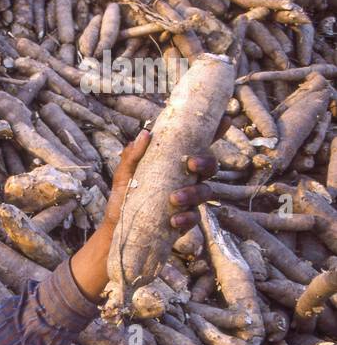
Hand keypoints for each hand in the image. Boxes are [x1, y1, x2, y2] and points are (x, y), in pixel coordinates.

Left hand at [103, 129, 218, 231]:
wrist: (118, 225)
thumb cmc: (124, 194)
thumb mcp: (124, 173)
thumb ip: (133, 155)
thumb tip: (146, 133)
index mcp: (177, 163)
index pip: (200, 145)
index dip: (216, 132)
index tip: (225, 119)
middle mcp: (188, 179)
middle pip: (210, 167)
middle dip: (206, 163)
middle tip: (191, 163)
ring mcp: (189, 199)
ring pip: (205, 191)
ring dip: (193, 193)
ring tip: (174, 198)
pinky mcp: (185, 219)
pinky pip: (194, 217)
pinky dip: (186, 217)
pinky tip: (174, 219)